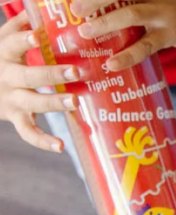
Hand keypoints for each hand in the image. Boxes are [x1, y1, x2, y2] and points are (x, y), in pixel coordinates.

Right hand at [0, 13, 77, 151]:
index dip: (22, 40)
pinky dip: (43, 141)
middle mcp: (7, 77)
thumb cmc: (3, 60)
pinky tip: (61, 147)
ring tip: (75, 101)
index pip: (10, 43)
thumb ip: (18, 26)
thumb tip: (37, 10)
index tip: (36, 35)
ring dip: (54, 103)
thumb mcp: (3, 41)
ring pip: (33, 103)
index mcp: (4, 54)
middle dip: (51, 73)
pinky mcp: (15, 118)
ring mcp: (11, 99)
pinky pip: (28, 132)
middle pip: (28, 75)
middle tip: (76, 71)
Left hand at [69, 0, 175, 71]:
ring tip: (84, 34)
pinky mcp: (173, 32)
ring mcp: (163, 12)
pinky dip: (127, 55)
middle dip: (92, 1)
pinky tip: (112, 64)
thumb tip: (120, 21)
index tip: (75, 4)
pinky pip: (145, 45)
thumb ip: (145, 6)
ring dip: (103, 24)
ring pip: (128, 15)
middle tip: (73, 12)